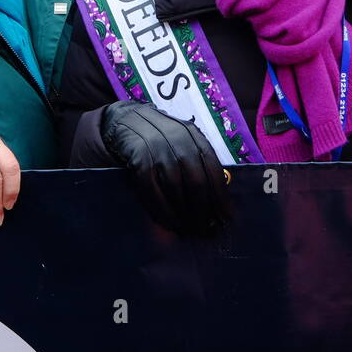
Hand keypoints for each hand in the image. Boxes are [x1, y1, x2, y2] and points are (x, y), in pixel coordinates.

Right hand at [100, 100, 229, 235]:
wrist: (126, 122)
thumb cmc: (161, 140)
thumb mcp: (182, 144)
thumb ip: (197, 165)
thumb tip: (216, 205)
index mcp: (194, 135)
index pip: (213, 168)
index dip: (221, 196)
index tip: (226, 218)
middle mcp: (178, 138)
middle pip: (196, 180)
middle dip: (202, 209)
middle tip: (205, 229)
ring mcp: (157, 147)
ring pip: (174, 186)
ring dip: (182, 212)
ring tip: (188, 228)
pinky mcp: (138, 157)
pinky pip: (152, 189)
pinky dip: (161, 209)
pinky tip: (168, 222)